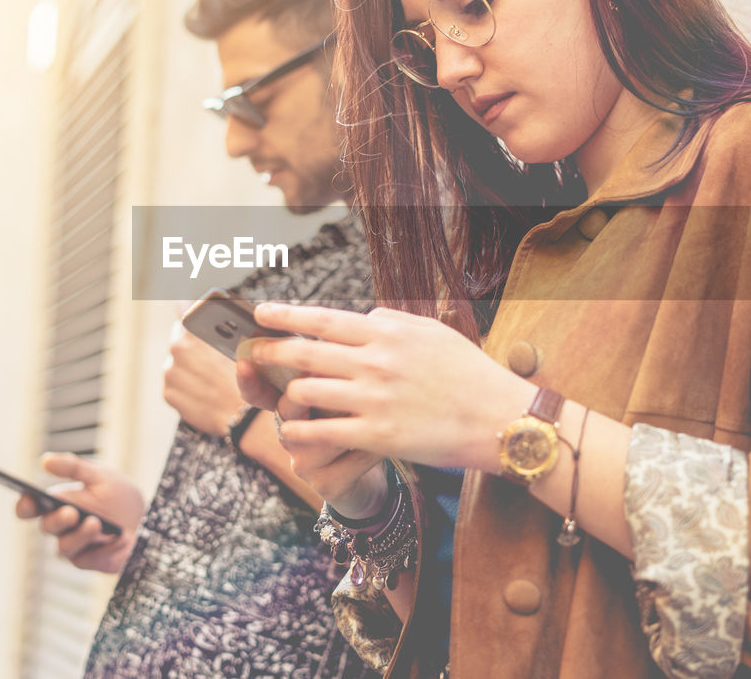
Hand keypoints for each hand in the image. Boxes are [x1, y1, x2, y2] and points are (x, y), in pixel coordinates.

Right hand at [14, 452, 144, 573]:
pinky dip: (101, 549)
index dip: (25, 506)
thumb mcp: (100, 475)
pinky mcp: (90, 562)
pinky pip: (87, 559)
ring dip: (79, 535)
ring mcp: (74, 546)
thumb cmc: (118, 497)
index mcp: (57, 504)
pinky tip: (116, 538)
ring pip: (64, 547)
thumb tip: (45, 461)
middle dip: (58, 520)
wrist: (147, 520)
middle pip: (47, 527)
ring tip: (95, 523)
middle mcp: (61, 527)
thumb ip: (74, 467)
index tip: (28, 498)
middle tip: (71, 512)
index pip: (30, 508)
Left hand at [162, 318, 244, 436]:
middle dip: (192, 343)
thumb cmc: (248, 378)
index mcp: (194, 330)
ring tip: (209, 377)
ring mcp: (170, 371)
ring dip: (188, 365)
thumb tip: (215, 319)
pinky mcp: (168, 392)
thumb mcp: (240, 344)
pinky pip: (176, 382)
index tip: (195, 314)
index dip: (190, 309)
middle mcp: (176, 347)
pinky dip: (186, 385)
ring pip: (176, 361)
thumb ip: (221, 328)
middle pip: (179, 335)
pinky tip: (204, 390)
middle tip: (210, 355)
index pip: (182, 305)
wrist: (242, 415)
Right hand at [235, 359, 387, 518]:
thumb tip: (330, 329)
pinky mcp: (327, 484)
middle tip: (332, 377)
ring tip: (374, 411)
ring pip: (320, 436)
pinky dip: (371, 448)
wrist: (372, 471)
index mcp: (289, 405)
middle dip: (310, 391)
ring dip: (350, 421)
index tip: (245, 360)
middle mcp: (289, 434)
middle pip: (287, 409)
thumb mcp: (339, 389)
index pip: (259, 392)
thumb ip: (329, 363)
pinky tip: (385, 440)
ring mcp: (304, 462)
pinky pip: (349, 460)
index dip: (249, 378)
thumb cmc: (354, 419)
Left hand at [249, 303, 532, 473]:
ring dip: (287, 396)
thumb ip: (392, 323)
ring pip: (306, 393)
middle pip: (304, 353)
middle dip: (269, 352)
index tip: (260, 314)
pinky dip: (300, 431)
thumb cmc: (469, 373)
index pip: (323, 320)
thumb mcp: (432, 333)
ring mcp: (374, 399)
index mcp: (387, 332)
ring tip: (282, 399)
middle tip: (251, 351)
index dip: (285, 317)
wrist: (499, 418)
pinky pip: (321, 432)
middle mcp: (376, 361)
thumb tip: (361, 317)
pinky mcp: (377, 436)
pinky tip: (293, 431)